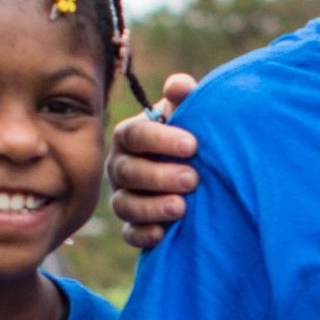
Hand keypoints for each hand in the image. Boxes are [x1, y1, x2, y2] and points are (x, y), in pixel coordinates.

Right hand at [108, 74, 202, 248]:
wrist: (198, 168)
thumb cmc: (189, 135)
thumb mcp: (188, 114)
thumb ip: (184, 98)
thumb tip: (178, 85)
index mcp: (130, 136)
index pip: (135, 135)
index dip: (161, 140)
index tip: (193, 145)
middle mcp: (121, 166)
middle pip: (128, 172)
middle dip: (159, 176)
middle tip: (192, 179)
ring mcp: (124, 197)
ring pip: (124, 205)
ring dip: (151, 207)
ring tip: (181, 208)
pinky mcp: (133, 225)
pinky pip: (129, 234)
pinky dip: (144, 234)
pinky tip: (164, 233)